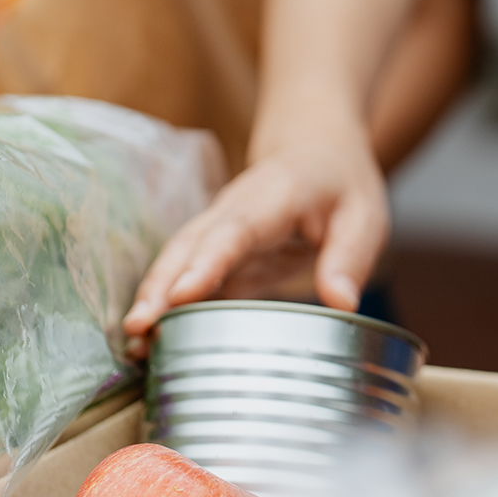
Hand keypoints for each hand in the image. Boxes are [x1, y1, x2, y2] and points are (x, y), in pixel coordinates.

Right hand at [124, 124, 386, 355]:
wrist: (314, 149)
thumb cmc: (340, 183)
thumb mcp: (362, 216)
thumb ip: (349, 258)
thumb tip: (342, 305)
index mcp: (271, 198)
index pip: (234, 231)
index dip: (206, 263)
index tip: (182, 295)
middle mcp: (232, 212)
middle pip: (187, 247)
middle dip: (159, 288)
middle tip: (136, 329)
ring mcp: (217, 232)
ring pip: (175, 263)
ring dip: (153, 301)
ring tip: (134, 347)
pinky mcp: (215, 254)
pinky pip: (186, 279)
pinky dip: (168, 310)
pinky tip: (151, 345)